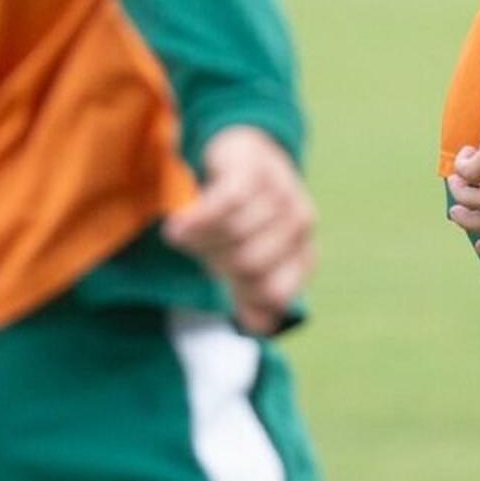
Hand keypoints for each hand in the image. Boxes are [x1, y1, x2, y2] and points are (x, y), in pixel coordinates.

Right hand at [166, 126, 314, 338]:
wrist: (241, 152)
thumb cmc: (242, 218)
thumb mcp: (244, 260)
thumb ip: (251, 296)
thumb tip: (259, 328)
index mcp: (303, 252)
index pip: (275, 294)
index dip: (243, 293)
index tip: (223, 280)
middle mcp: (300, 223)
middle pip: (247, 265)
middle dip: (216, 261)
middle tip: (202, 246)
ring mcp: (281, 193)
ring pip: (233, 235)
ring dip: (200, 237)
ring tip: (190, 229)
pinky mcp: (253, 170)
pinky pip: (225, 205)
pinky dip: (197, 220)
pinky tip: (176, 227)